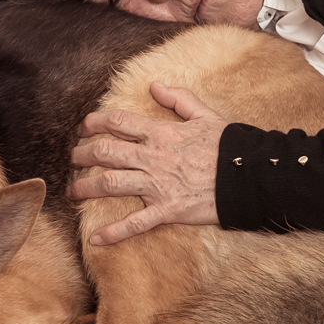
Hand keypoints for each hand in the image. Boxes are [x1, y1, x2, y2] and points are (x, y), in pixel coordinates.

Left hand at [68, 82, 225, 244]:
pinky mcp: (167, 210)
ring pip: (110, 184)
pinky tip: (95, 238)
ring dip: (86, 187)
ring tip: (73, 190)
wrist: (250, 176)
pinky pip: (135, 223)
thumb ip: (178, 98)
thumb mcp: (205, 114)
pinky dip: (113, 232)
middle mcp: (153, 158)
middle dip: (81, 155)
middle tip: (72, 158)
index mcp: (161, 133)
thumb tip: (154, 86)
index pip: (118, 122)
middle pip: (105, 152)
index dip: (94, 123)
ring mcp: (158, 185)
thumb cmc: (229, 146)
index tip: (82, 127)